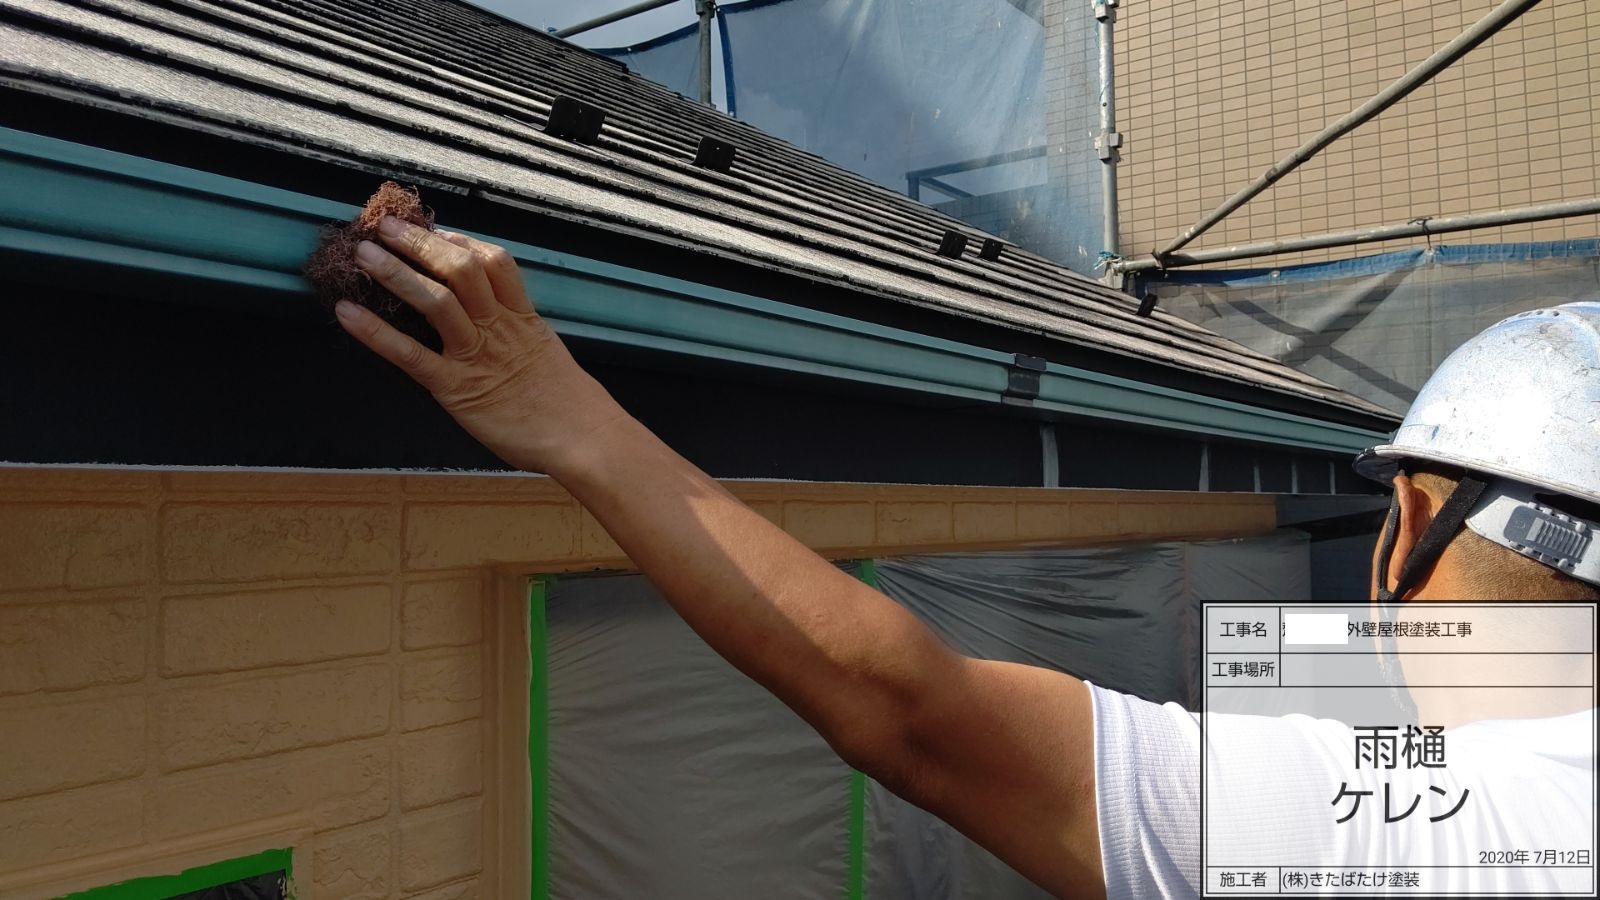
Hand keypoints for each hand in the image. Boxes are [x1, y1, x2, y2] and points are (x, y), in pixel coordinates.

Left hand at [334, 216, 624, 474]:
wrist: (583, 439)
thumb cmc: (569, 406)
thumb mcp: (547, 353)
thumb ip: (520, 333)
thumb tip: (498, 321)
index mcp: (522, 318)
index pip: (495, 262)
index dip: (463, 240)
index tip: (438, 229)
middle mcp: (498, 327)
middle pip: (462, 269)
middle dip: (421, 243)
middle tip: (386, 226)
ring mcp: (476, 355)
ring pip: (437, 300)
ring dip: (396, 272)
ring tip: (363, 254)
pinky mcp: (457, 388)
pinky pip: (411, 354)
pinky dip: (375, 332)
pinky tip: (346, 313)